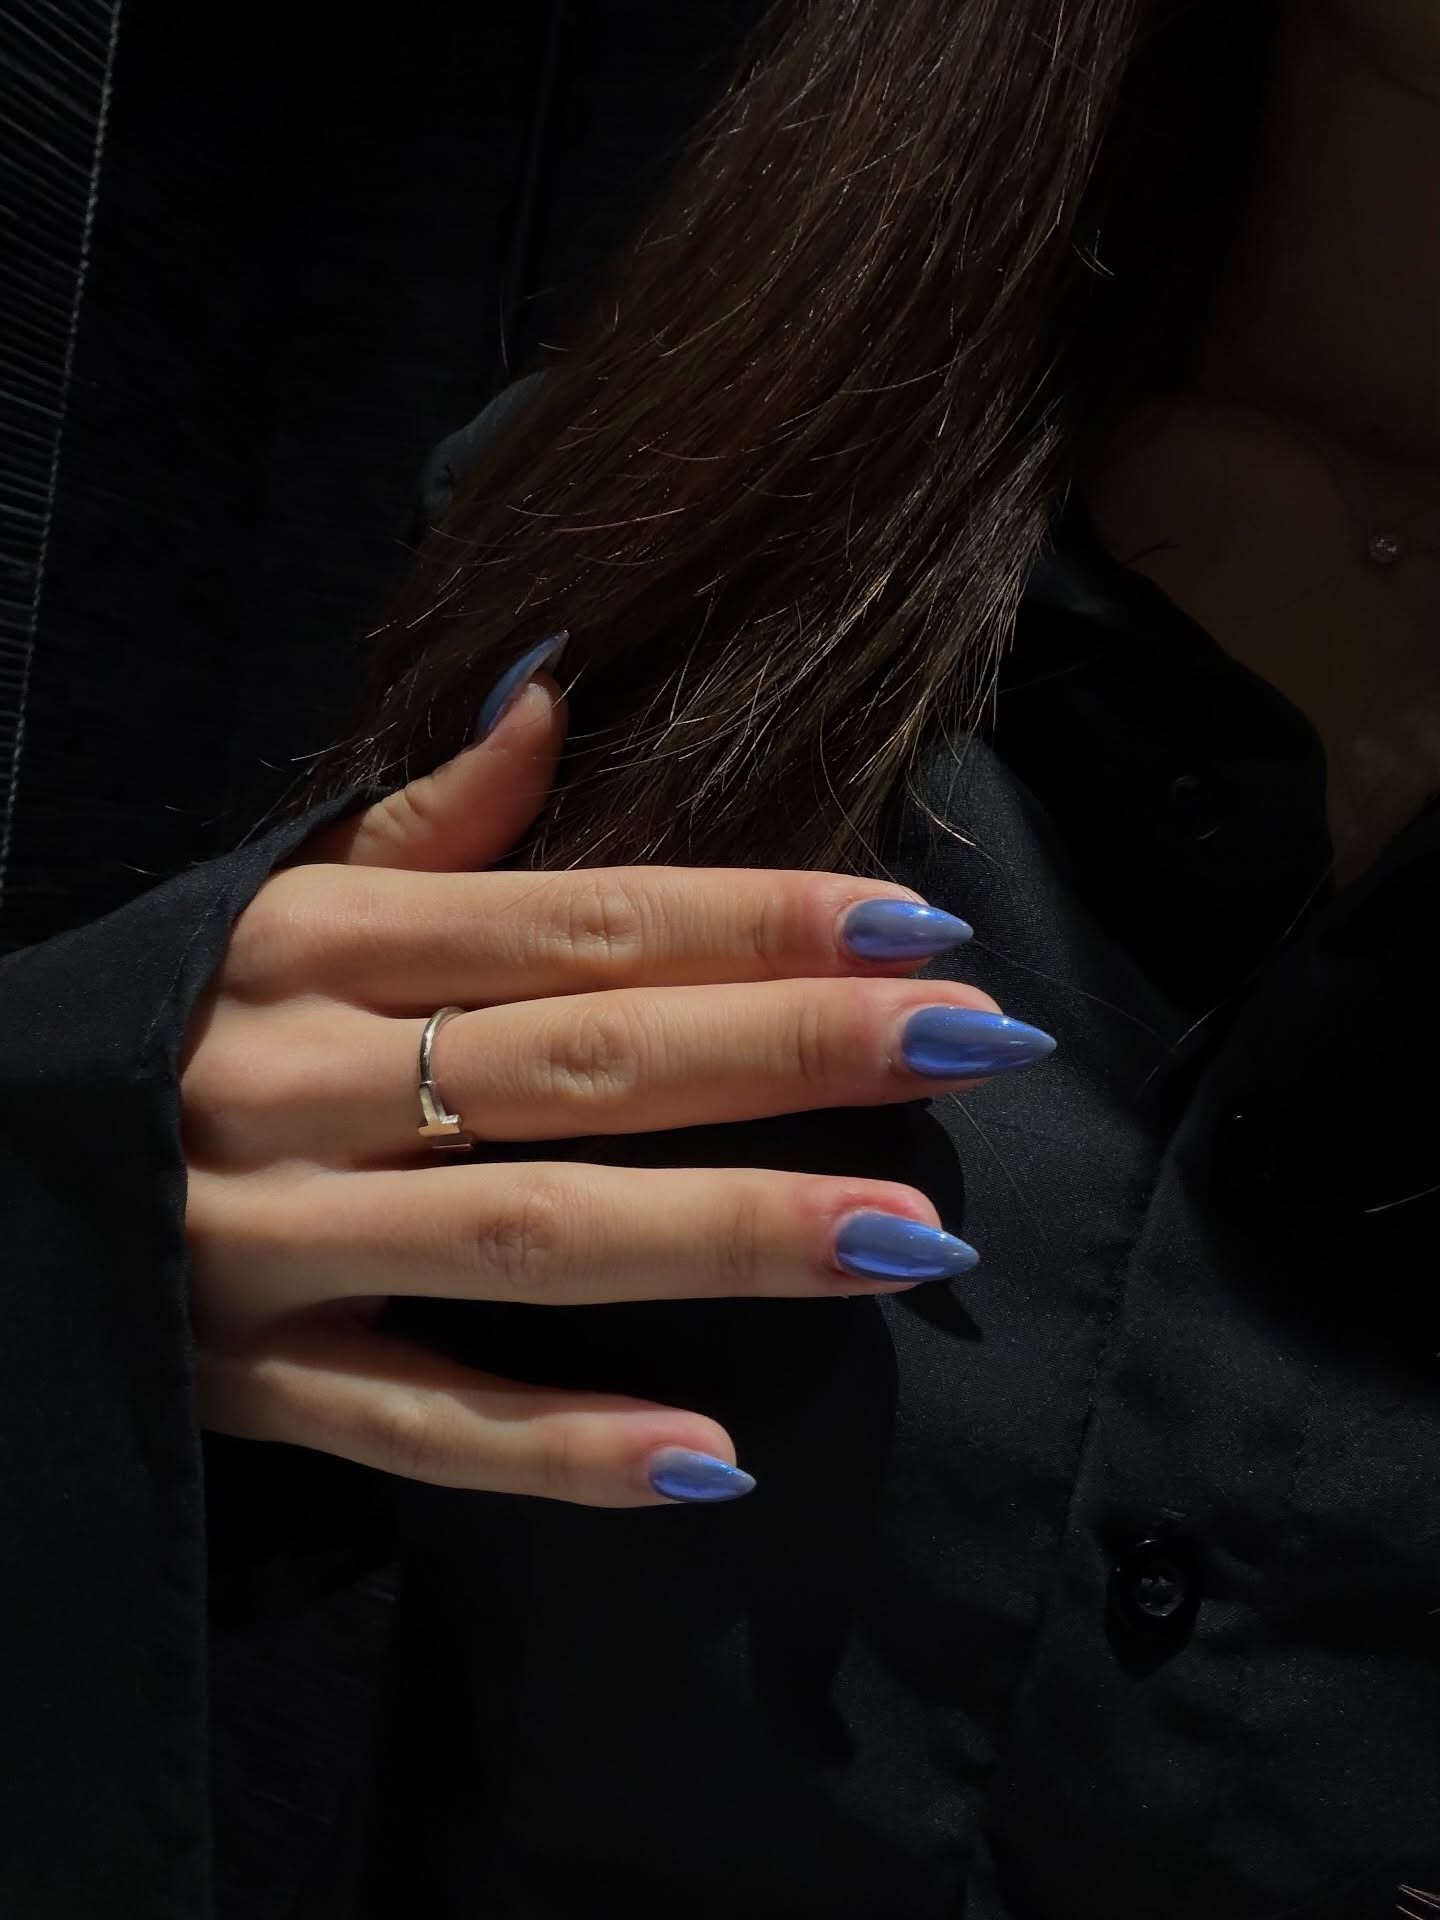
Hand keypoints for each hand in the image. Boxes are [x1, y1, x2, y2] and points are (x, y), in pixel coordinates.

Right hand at [183, 658, 1053, 1507]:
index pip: (576, 923)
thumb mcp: (271, 904)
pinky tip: (711, 1461)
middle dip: (786, 1052)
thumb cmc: (173, 1027)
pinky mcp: (259, 1384)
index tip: (917, 925)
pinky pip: (421, 1426)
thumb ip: (421, 822)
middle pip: (582, 1063)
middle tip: (973, 1043)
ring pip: (529, 1240)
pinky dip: (561, 1450)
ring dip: (723, 1237)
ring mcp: (276, 1246)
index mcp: (313, 948)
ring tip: (906, 1239)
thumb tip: (551, 681)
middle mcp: (299, 1085)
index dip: (753, 919)